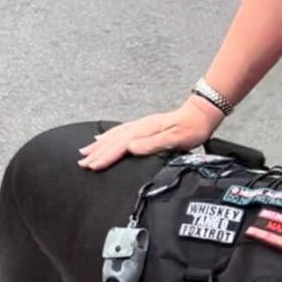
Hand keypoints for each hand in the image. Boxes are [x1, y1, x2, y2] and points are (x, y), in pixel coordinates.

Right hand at [77, 97, 221, 170]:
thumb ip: (152, 143)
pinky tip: (103, 140)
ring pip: (114, 136)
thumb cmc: (191, 128)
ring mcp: (140, 126)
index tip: (93, 166)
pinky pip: (120, 133)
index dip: (105, 156)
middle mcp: (139, 127)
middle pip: (112, 141)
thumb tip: (131, 148)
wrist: (200, 115)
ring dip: (99, 145)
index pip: (120, 146)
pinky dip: (108, 138)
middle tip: (82, 163)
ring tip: (85, 152)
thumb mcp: (174, 138)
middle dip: (96, 153)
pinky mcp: (143, 128)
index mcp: (144, 131)